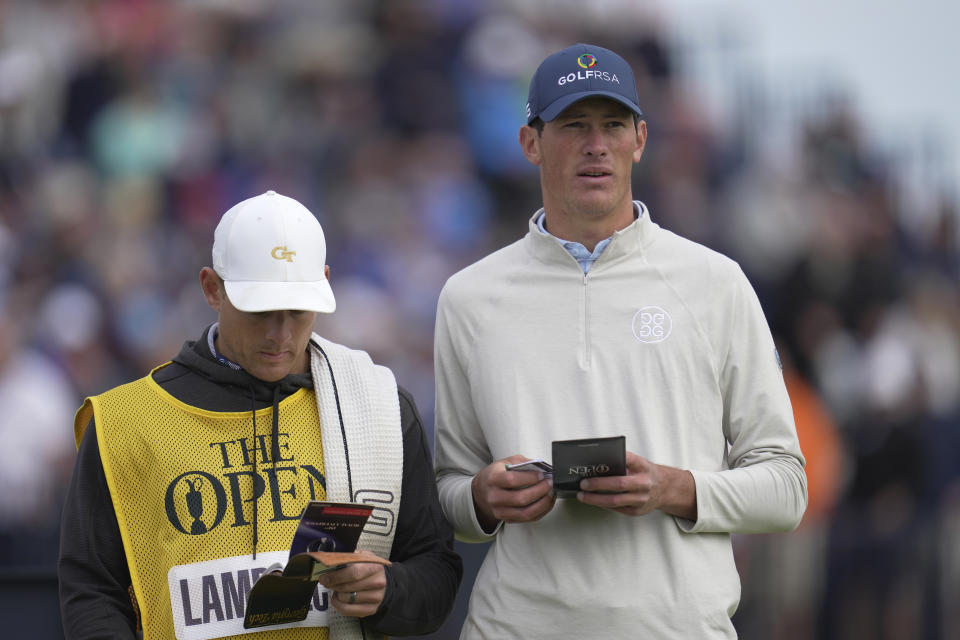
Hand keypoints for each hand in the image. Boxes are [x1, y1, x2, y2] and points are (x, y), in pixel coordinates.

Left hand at [316, 562, 386, 617]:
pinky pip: (347, 610)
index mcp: (375, 567)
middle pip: (348, 587)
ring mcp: (375, 598)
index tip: (325, 577)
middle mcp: (378, 583)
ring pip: (345, 598)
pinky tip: (338, 598)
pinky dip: (338, 604)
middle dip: (333, 584)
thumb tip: (331, 561)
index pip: (353, 573)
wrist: (383, 583)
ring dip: (337, 593)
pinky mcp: (370, 609)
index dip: (336, 576)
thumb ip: (349, 558)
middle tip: (326, 581)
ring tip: (337, 588)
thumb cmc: (369, 569)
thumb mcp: (362, 558)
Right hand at [472, 455, 555, 531]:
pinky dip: (541, 511)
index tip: (541, 474)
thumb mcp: (506, 462)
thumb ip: (523, 463)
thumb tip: (542, 468)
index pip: (512, 480)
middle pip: (521, 499)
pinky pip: (527, 519)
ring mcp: (500, 511)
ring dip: (543, 504)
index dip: (529, 478)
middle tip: (549, 483)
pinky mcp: (507, 519)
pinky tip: (546, 502)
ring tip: (550, 494)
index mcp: (493, 479)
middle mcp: (494, 497)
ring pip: (525, 513)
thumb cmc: (497, 474)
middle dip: (540, 491)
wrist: (483, 490)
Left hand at [577, 451, 696, 519]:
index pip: (628, 459)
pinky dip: (602, 504)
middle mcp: (644, 483)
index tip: (596, 457)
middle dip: (598, 484)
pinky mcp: (637, 511)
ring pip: (615, 501)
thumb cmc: (645, 473)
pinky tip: (593, 500)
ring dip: (595, 499)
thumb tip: (598, 463)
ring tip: (582, 495)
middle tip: (583, 483)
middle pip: (619, 484)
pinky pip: (616, 508)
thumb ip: (623, 462)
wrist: (665, 488)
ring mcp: (641, 499)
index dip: (613, 459)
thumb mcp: (638, 463)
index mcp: (643, 466)